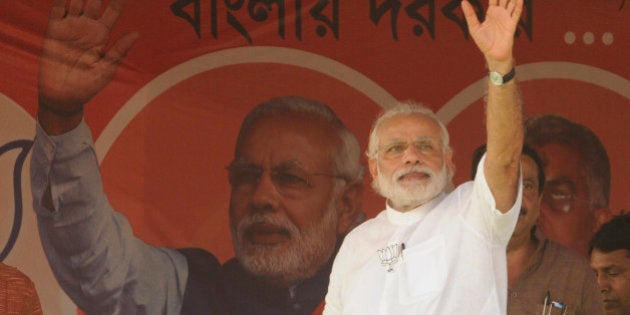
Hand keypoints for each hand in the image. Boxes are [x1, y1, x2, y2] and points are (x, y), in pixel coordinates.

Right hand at [38, 0, 137, 115]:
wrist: (62, 96)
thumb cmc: (88, 86)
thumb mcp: (107, 69)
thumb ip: (119, 51)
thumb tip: (137, 34)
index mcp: (102, 35)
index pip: (112, 12)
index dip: (118, 1)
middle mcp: (87, 27)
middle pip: (94, 2)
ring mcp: (70, 27)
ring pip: (76, 1)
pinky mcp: (54, 30)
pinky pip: (57, 9)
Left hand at [462, 0, 522, 70]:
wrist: (493, 54)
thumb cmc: (484, 42)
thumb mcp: (474, 28)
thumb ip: (470, 14)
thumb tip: (463, 1)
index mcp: (491, 13)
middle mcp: (500, 13)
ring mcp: (507, 18)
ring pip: (511, 3)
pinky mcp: (512, 25)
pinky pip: (516, 13)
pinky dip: (518, 6)